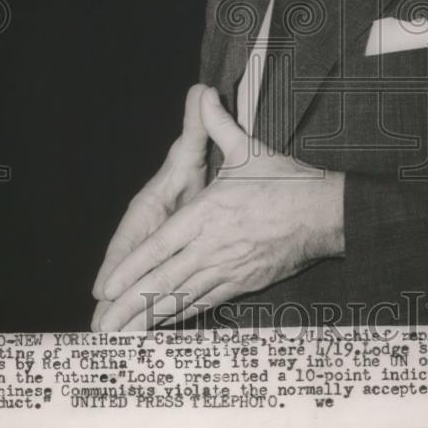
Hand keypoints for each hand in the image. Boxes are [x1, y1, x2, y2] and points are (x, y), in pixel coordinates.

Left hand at [94, 86, 343, 331]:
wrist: (326, 214)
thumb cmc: (286, 180)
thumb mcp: (248, 150)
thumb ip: (218, 125)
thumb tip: (203, 93)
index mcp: (208, 214)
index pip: (161, 246)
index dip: (132, 269)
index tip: (105, 289)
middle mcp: (213, 246)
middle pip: (164, 281)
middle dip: (129, 306)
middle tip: (101, 327)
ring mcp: (229, 268)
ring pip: (182, 297)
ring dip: (150, 317)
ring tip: (123, 335)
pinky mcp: (244, 282)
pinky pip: (205, 301)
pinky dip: (181, 313)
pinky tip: (164, 322)